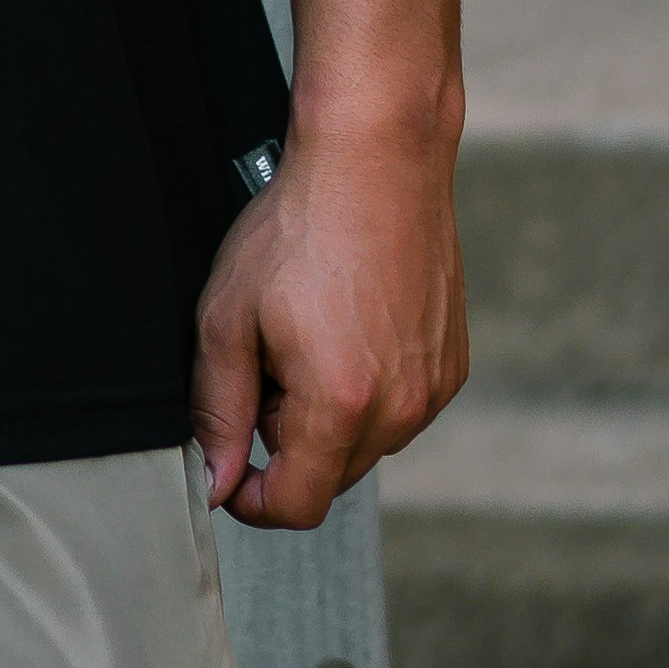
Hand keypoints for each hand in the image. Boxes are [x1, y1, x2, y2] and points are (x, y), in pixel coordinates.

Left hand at [189, 122, 467, 531]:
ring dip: (328, 417)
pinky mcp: (451, 367)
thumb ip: (218, 411)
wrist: (377, 162)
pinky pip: (398, 409)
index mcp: (341, 404)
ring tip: (309, 339)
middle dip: (287, 443)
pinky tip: (349, 329)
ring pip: (365, 444)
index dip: (252, 500)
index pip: (297, 505)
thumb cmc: (300, 228)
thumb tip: (216, 482)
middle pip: (329, 475)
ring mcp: (433, 388)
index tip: (232, 471)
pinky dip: (367, 390)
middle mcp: (400, 407)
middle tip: (268, 366)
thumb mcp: (228, 319)